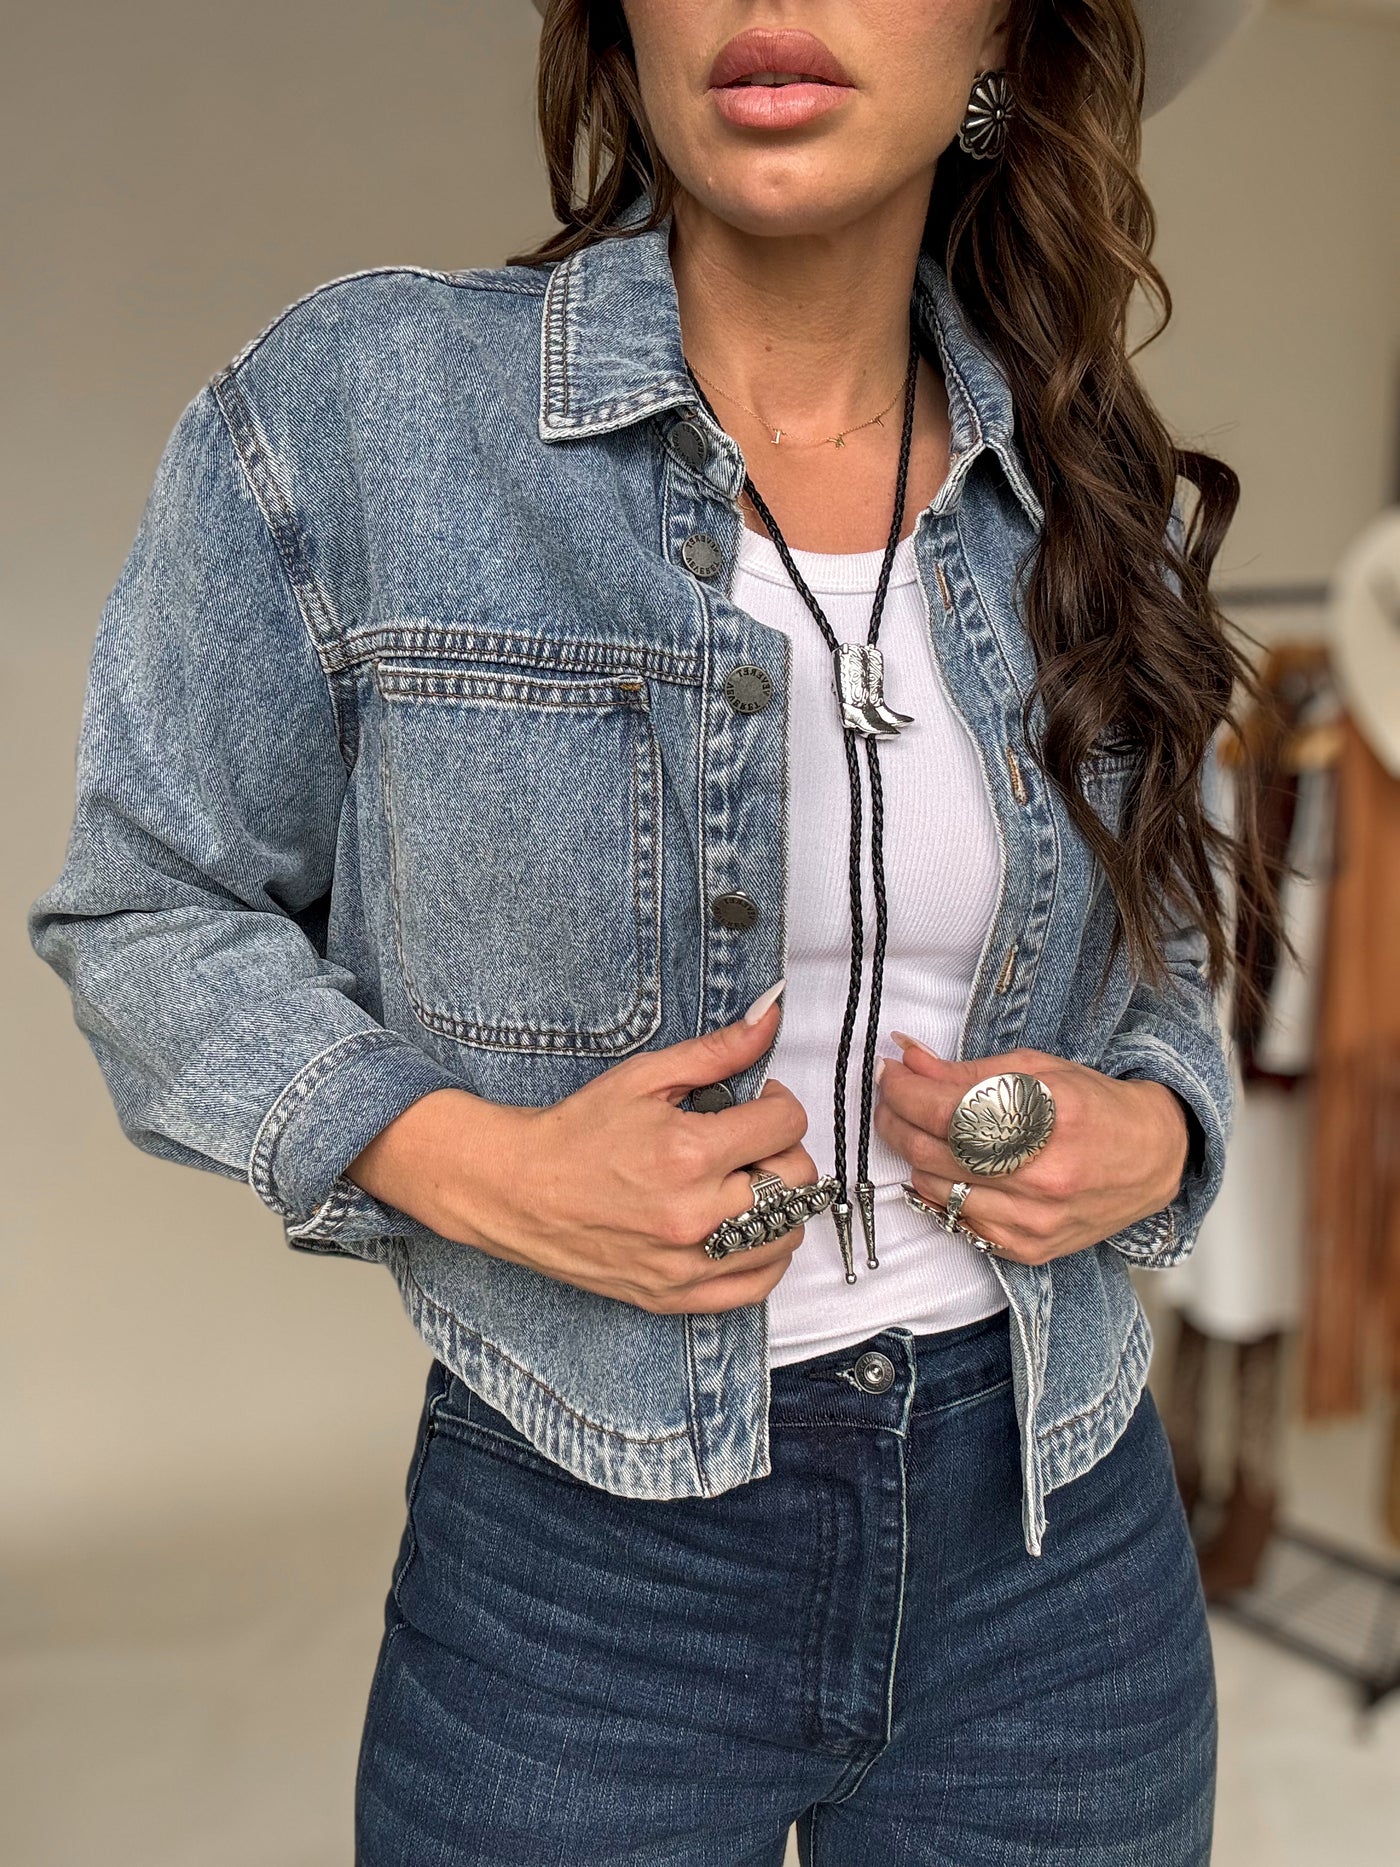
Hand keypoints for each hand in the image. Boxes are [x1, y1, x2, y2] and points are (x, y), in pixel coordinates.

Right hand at [346, 989, 818, 1313]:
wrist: (518, 1190)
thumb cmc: (576, 1132)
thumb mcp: (644, 1077)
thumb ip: (715, 1051)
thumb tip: (770, 1017)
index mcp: (689, 1153)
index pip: (786, 1125)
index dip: (780, 1104)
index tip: (761, 1103)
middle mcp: (695, 1214)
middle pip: (797, 1182)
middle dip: (784, 1151)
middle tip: (753, 1142)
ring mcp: (687, 1261)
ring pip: (786, 1237)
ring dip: (781, 1204)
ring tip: (746, 1183)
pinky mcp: (675, 1295)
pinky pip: (757, 1286)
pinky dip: (767, 1257)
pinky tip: (747, 1229)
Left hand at [873, 1038, 1188, 1265]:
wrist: (1152, 1160)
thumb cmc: (1094, 1107)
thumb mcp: (1038, 1070)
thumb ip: (967, 1071)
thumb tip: (908, 1059)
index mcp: (1048, 1119)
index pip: (948, 1110)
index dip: (904, 1091)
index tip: (888, 1073)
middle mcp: (1042, 1176)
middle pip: (933, 1152)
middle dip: (896, 1119)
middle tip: (889, 1098)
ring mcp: (1034, 1220)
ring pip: (936, 1189)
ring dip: (913, 1155)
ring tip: (918, 1129)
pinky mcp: (1027, 1248)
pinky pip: (957, 1221)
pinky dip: (941, 1192)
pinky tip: (947, 1168)